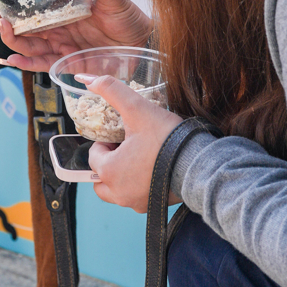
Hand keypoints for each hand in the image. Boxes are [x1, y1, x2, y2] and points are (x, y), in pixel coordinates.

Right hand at [0, 0, 153, 73]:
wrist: (144, 43)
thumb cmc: (129, 18)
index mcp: (63, 10)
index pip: (31, 6)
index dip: (11, 0)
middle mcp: (57, 28)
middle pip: (23, 26)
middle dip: (4, 17)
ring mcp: (61, 46)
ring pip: (28, 45)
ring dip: (12, 38)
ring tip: (2, 25)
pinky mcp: (68, 63)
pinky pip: (43, 64)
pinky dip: (27, 63)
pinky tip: (12, 59)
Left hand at [83, 76, 183, 212]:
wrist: (200, 162)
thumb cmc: (167, 138)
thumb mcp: (136, 108)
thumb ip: (111, 90)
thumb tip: (86, 79)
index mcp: (109, 171)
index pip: (94, 154)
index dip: (107, 140)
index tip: (123, 134)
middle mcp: (118, 193)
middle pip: (100, 176)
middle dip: (110, 160)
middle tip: (128, 146)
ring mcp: (134, 203)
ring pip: (115, 189)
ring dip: (120, 175)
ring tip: (138, 157)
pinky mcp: (150, 207)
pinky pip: (134, 197)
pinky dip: (136, 186)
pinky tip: (151, 169)